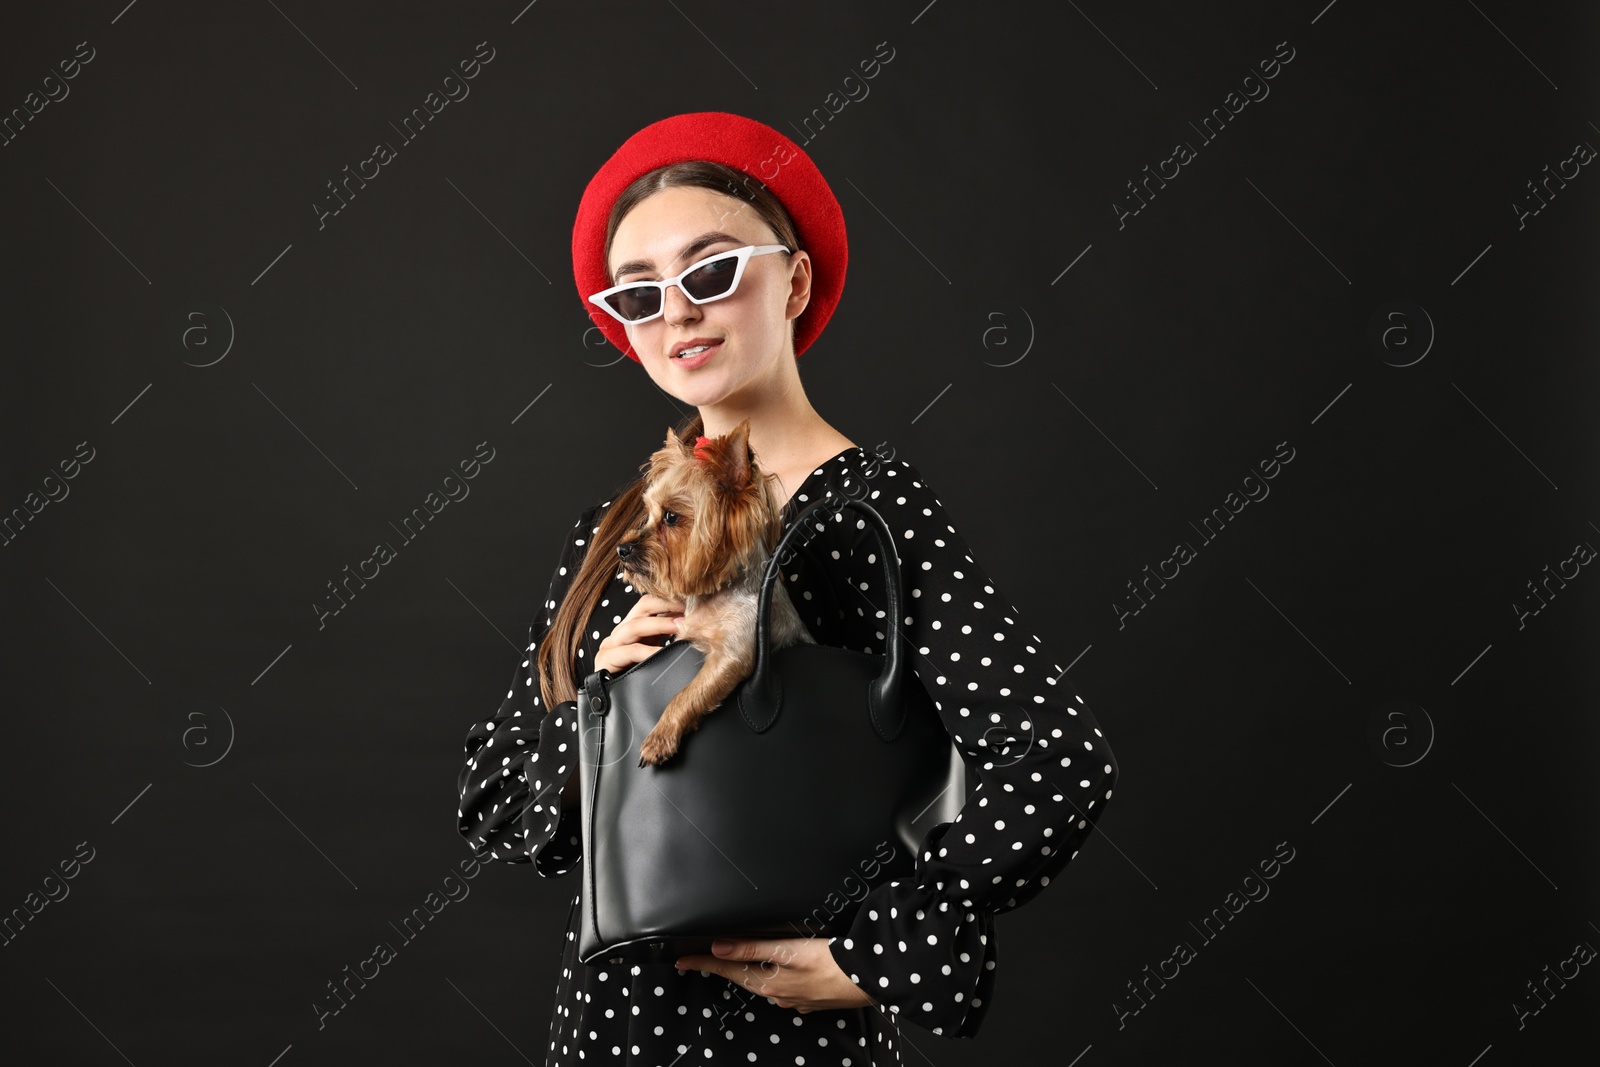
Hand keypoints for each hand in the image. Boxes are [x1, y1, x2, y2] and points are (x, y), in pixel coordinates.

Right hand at [594, 593, 685, 674]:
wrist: (617, 706)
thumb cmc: (643, 680)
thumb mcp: (660, 652)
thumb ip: (669, 637)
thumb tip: (694, 622)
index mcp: (634, 627)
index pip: (651, 603)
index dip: (670, 600)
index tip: (691, 602)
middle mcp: (621, 632)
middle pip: (643, 608)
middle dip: (667, 606)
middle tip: (689, 610)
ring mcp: (611, 645)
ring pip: (635, 626)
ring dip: (661, 625)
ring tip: (681, 627)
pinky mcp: (605, 660)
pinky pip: (629, 652)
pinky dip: (648, 651)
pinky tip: (664, 652)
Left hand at [674, 937, 879, 1012]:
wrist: (869, 977)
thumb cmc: (831, 962)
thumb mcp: (786, 950)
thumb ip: (751, 947)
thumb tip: (718, 947)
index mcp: (769, 982)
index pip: (726, 970)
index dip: (702, 963)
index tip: (681, 961)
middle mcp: (779, 994)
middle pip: (743, 978)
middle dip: (724, 968)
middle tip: (704, 959)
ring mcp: (796, 999)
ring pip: (764, 983)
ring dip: (749, 972)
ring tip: (737, 963)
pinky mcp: (812, 998)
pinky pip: (785, 988)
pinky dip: (774, 978)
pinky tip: (780, 972)